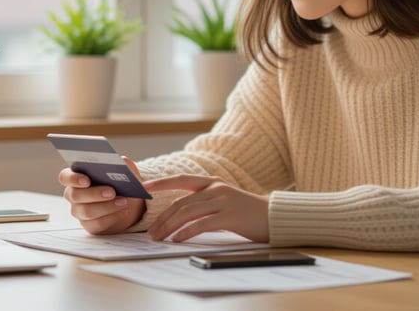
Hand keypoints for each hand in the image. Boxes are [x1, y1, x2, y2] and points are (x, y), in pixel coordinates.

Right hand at [58, 156, 145, 234]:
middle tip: (112, 191)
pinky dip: (112, 217)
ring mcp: (80, 211)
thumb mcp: (124, 170)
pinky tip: (123, 211)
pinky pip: (97, 224)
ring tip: (124, 201)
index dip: (73, 178)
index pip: (65, 177)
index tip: (86, 180)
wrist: (128, 202)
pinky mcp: (90, 225)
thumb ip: (123, 164)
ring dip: (107, 206)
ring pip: (87, 211)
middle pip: (75, 195)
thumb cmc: (120, 182)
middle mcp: (74, 194)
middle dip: (94, 193)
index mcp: (77, 177)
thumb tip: (124, 161)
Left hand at [144, 174, 269, 242]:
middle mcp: (216, 189)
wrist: (274, 216)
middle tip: (152, 231)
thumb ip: (204, 201)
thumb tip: (177, 212)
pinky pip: (202, 224)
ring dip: (170, 226)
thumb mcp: (224, 200)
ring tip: (160, 237)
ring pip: (188, 213)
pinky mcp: (230, 216)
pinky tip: (178, 239)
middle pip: (182, 202)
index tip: (145, 187)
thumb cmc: (247, 212)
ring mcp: (224, 201)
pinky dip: (187, 232)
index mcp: (213, 183)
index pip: (182, 180)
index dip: (162, 183)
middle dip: (163, 217)